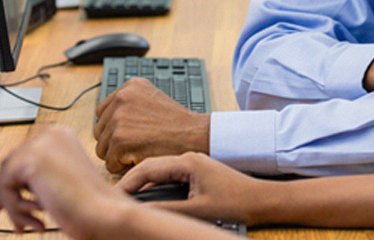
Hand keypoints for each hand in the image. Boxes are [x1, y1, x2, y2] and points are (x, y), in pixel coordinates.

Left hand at [0, 127, 131, 238]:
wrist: (103, 212)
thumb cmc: (89, 203)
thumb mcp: (59, 180)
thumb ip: (35, 174)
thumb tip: (2, 180)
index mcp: (61, 135)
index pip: (21, 156)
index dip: (13, 185)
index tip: (10, 205)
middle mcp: (50, 134)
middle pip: (8, 165)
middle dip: (10, 196)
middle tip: (18, 220)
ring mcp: (40, 143)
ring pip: (4, 177)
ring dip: (14, 205)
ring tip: (34, 221)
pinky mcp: (31, 159)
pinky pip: (4, 186)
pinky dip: (15, 208)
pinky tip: (37, 219)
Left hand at [95, 77, 210, 172]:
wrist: (196, 136)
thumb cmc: (178, 124)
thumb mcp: (153, 98)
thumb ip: (129, 103)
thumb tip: (107, 118)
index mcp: (129, 87)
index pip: (103, 113)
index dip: (116, 127)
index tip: (134, 132)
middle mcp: (121, 98)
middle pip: (100, 131)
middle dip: (115, 142)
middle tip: (139, 142)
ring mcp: (119, 118)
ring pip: (102, 148)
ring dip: (119, 155)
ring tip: (142, 149)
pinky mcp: (119, 140)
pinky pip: (109, 164)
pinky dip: (124, 168)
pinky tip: (142, 157)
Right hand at [116, 152, 271, 226]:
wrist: (262, 199)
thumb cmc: (237, 202)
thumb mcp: (197, 210)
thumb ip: (167, 211)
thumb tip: (142, 214)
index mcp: (187, 162)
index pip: (147, 168)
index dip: (126, 183)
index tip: (111, 196)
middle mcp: (188, 159)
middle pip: (150, 167)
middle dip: (130, 182)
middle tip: (112, 198)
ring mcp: (193, 165)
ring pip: (159, 172)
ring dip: (142, 185)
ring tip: (125, 200)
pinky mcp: (197, 173)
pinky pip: (169, 176)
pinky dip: (155, 186)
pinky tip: (148, 199)